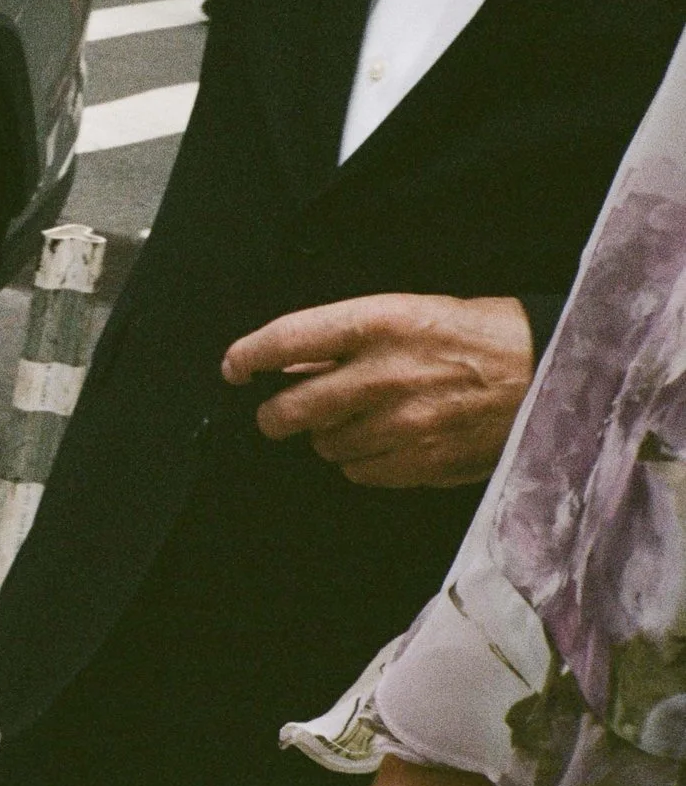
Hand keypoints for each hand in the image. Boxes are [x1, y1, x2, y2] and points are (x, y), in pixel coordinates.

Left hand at [226, 295, 532, 487]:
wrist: (551, 373)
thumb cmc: (477, 334)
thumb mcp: (409, 312)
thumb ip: (347, 339)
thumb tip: (292, 363)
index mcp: (376, 324)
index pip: (286, 340)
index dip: (248, 355)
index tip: (233, 368)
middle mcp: (381, 374)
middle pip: (290, 409)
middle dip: (274, 415)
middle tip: (276, 415)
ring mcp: (401, 424)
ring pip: (324, 445)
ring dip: (328, 436)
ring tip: (357, 421)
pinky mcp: (422, 462)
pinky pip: (360, 473)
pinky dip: (361, 462)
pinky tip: (384, 443)